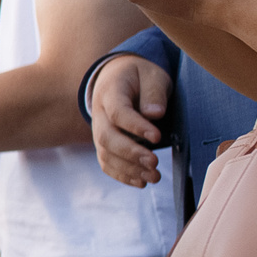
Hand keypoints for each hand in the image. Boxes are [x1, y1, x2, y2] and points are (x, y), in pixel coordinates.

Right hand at [89, 54, 171, 189]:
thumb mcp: (151, 74)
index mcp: (110, 93)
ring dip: (128, 168)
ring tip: (154, 177)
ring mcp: (99, 129)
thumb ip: (154, 92)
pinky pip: (106, 162)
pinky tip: (140, 182)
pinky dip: (121, 175)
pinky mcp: (104, 143)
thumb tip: (154, 115)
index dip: (135, 126)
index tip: (157, 137)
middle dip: (130, 153)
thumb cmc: (139, 75)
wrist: (117, 77)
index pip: (118, 112)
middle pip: (106, 137)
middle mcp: (99, 114)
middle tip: (154, 163)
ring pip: (105, 153)